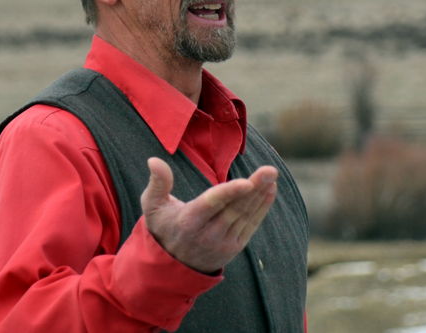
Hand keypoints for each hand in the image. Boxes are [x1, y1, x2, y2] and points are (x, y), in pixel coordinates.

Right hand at [140, 157, 277, 273]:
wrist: (173, 266)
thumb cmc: (163, 227)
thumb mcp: (153, 207)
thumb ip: (157, 183)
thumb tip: (154, 160)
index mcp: (189, 221)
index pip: (212, 204)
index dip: (230, 192)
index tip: (247, 182)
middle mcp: (208, 234)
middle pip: (235, 208)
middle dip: (254, 188)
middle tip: (271, 170)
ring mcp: (223, 242)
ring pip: (245, 214)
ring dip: (261, 194)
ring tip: (272, 174)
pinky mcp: (234, 246)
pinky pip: (251, 224)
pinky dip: (262, 207)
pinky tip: (271, 189)